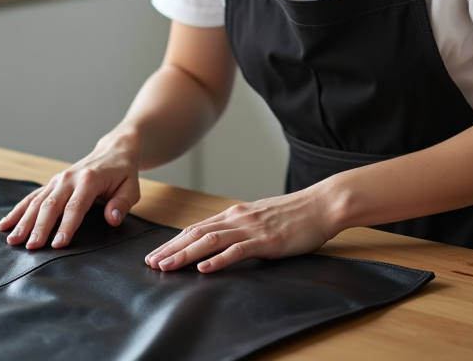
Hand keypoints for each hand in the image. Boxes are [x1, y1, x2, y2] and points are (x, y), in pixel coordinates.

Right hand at [0, 133, 140, 249]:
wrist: (114, 150)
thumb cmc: (123, 173)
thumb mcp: (132, 187)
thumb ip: (122, 203)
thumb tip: (112, 219)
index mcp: (89, 179)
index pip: (75, 206)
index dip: (66, 226)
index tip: (57, 245)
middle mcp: (69, 178)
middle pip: (51, 205)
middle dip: (39, 227)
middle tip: (30, 247)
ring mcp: (57, 180)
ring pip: (37, 202)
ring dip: (24, 221)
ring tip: (13, 240)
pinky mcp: (51, 184)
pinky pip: (31, 197)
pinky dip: (17, 211)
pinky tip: (5, 225)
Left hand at [144, 187, 336, 273]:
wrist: (321, 205)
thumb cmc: (294, 214)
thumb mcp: (260, 219)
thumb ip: (240, 229)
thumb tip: (221, 243)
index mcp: (235, 214)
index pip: (196, 228)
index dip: (174, 242)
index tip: (157, 254)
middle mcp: (238, 218)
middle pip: (197, 233)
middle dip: (171, 249)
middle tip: (151, 263)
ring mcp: (251, 228)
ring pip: (210, 241)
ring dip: (185, 254)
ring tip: (167, 266)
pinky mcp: (267, 240)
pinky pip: (238, 251)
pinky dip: (218, 259)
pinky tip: (204, 268)